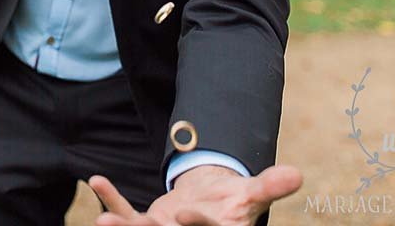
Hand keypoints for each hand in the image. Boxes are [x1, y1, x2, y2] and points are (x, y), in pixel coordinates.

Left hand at [90, 164, 302, 225]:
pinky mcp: (146, 225)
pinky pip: (126, 214)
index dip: (196, 225)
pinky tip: (97, 180)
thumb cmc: (236, 200)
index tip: (184, 214)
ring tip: (102, 223)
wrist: (214, 203)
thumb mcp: (253, 192)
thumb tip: (297, 174)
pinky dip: (112, 199)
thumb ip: (270, 186)